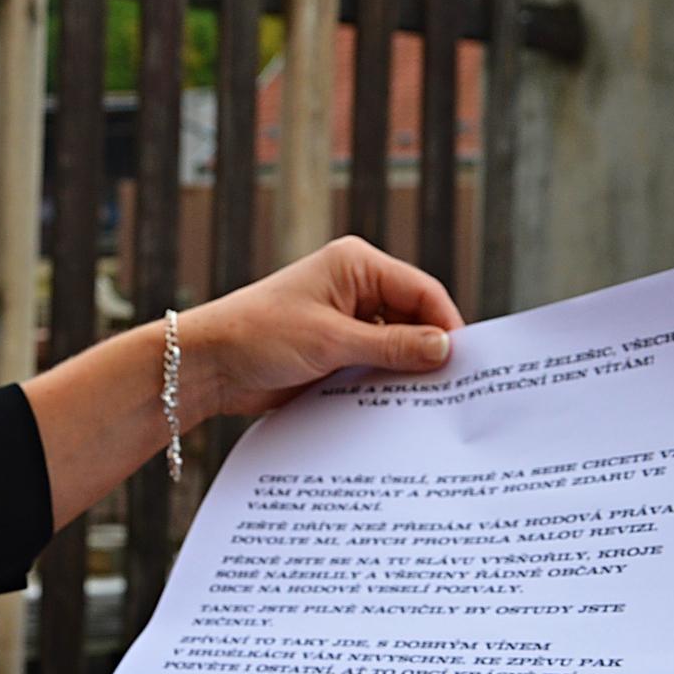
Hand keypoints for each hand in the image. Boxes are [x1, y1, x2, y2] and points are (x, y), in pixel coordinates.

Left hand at [187, 236, 463, 419]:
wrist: (208, 365)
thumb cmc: (259, 336)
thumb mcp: (331, 341)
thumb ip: (391, 346)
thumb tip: (445, 348)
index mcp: (356, 265)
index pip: (422, 291)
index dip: (447, 326)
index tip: (465, 366)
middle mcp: (355, 287)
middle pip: (414, 318)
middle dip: (430, 352)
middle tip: (455, 392)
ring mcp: (345, 319)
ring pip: (397, 345)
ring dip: (407, 371)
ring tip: (430, 405)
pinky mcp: (335, 349)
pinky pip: (375, 363)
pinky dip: (386, 382)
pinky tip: (398, 408)